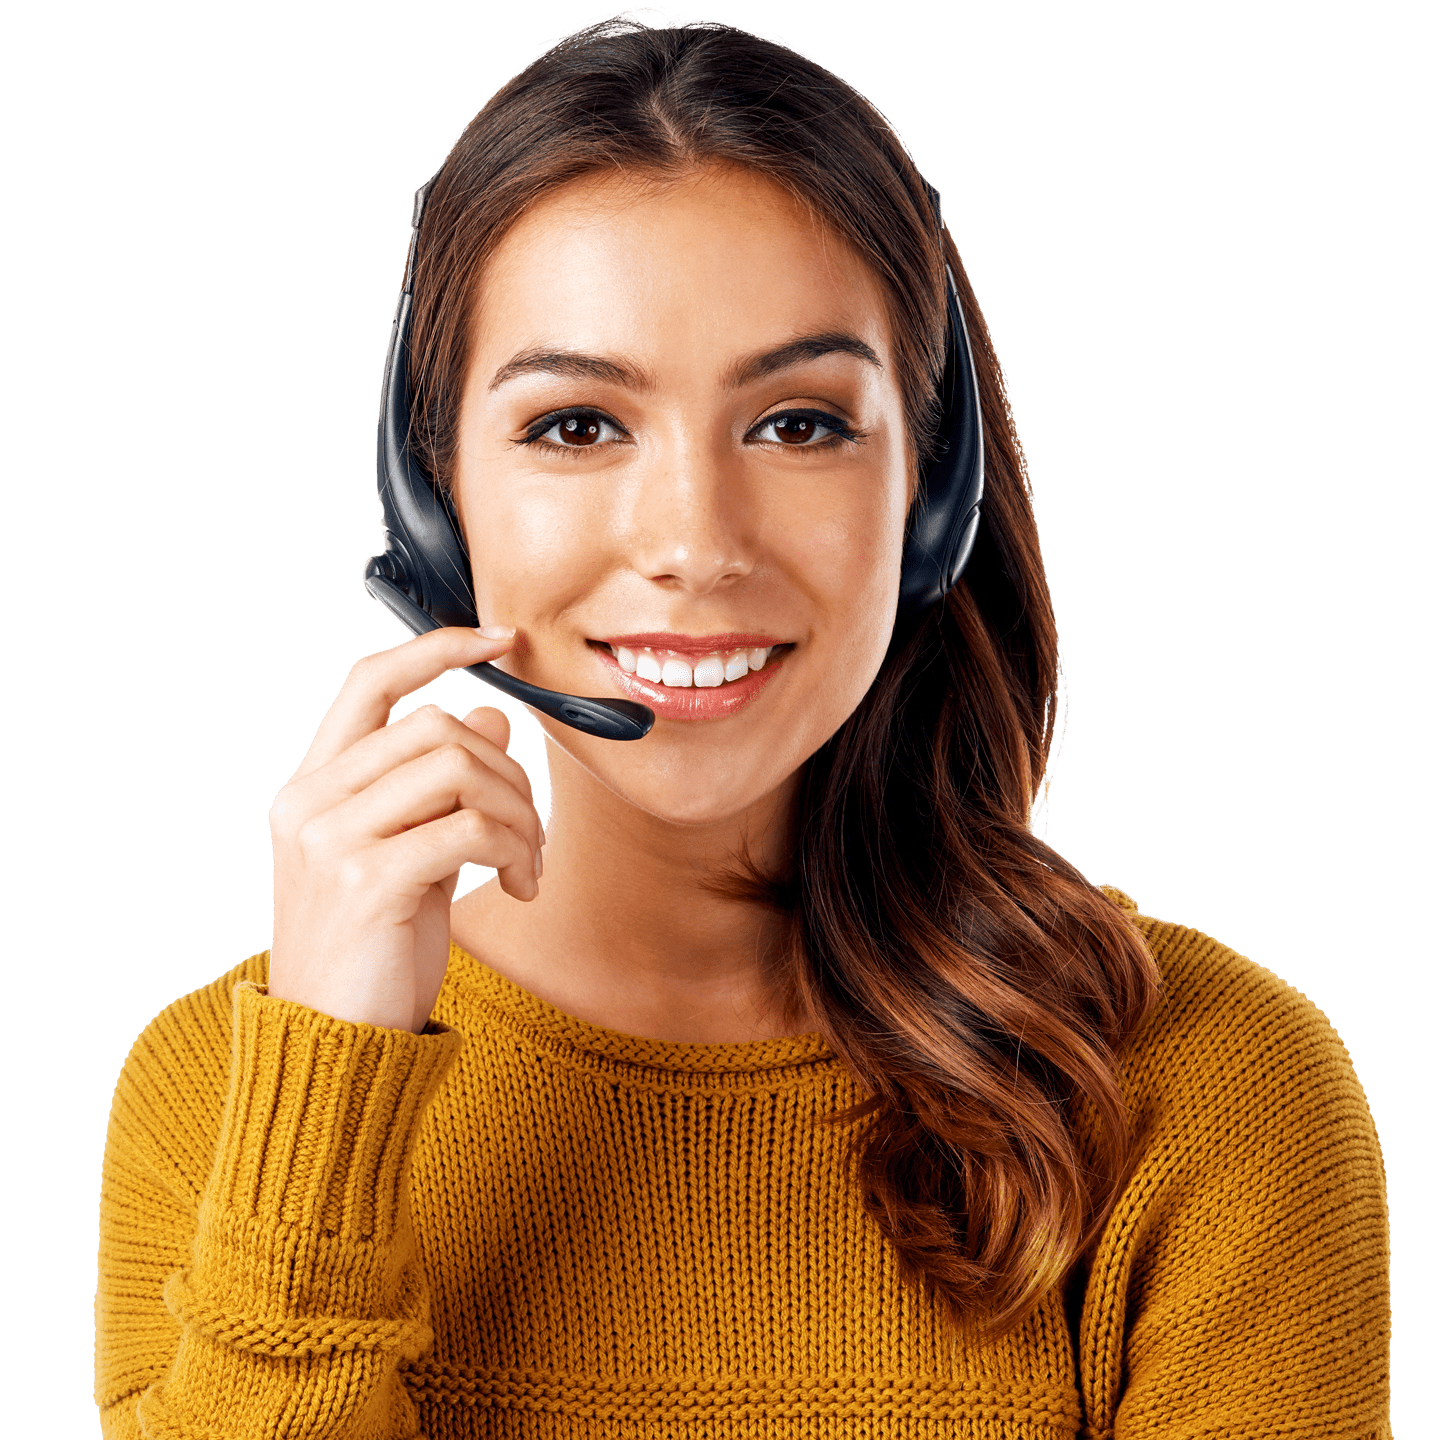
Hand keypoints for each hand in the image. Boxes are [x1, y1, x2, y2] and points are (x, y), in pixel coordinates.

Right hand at [266, 626, 543, 1033]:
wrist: (334, 1045)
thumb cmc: (374, 949)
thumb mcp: (407, 854)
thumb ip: (437, 786)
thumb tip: (492, 716)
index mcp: (313, 787)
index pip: (370, 682)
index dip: (436, 649)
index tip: (499, 638)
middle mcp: (310, 802)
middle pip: (439, 726)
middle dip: (510, 772)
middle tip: (532, 832)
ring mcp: (332, 839)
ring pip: (460, 767)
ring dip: (520, 814)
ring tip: (528, 865)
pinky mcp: (367, 881)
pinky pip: (472, 827)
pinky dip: (515, 850)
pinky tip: (519, 889)